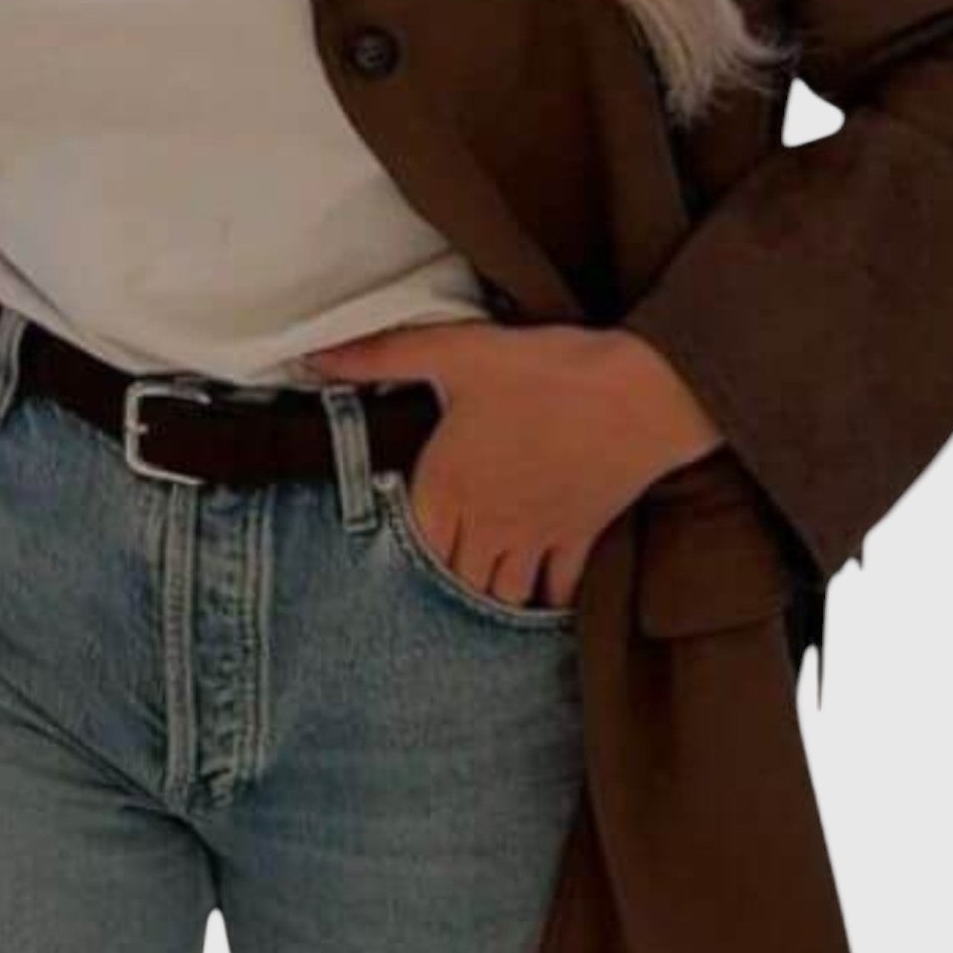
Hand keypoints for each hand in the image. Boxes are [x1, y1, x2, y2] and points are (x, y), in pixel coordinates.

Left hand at [300, 320, 715, 610]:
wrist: (639, 393)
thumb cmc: (545, 371)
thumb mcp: (457, 350)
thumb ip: (380, 357)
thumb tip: (313, 358)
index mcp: (449, 486)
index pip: (410, 550)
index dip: (398, 557)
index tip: (390, 555)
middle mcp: (488, 524)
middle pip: (453, 582)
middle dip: (441, 587)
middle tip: (432, 579)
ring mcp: (536, 538)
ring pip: (500, 596)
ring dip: (486, 596)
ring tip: (477, 586)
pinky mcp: (580, 539)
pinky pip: (555, 594)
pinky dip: (543, 602)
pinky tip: (537, 594)